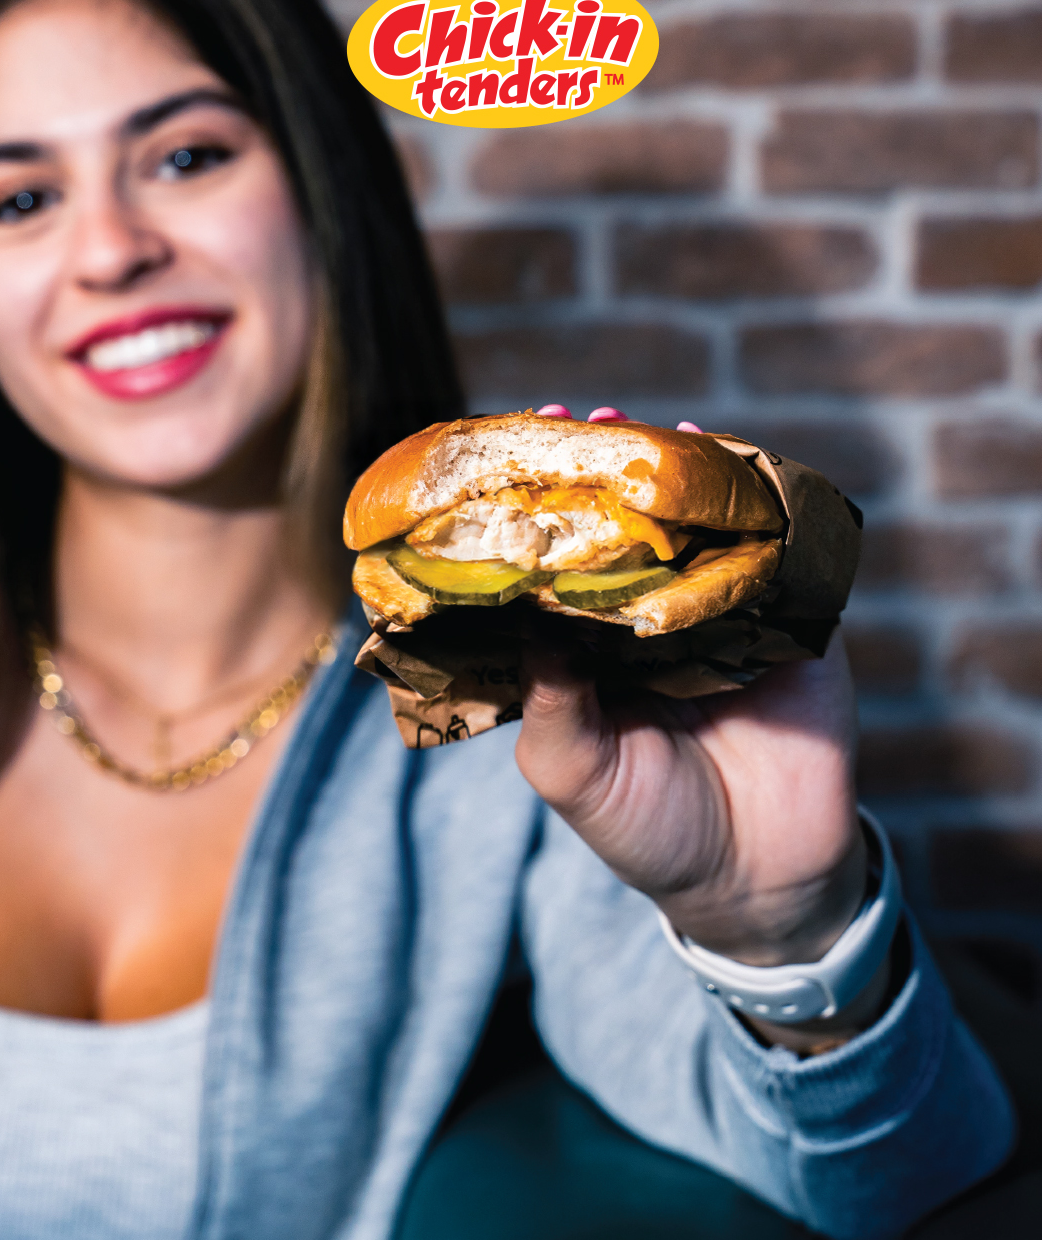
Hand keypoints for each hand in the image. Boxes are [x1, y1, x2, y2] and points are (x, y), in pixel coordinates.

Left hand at [518, 406, 875, 1044]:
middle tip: (583, 418)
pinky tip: (737, 468)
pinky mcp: (791, 628)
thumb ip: (548, 693)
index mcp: (589, 652)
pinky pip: (780, 556)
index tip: (510, 458)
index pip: (557, 564)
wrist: (756, 882)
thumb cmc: (648, 828)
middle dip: (608, 472)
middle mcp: (651, 624)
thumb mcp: (571, 768)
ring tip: (657, 428)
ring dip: (682, 475)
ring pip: (702, 529)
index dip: (536, 513)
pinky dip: (762, 510)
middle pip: (627, 529)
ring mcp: (723, 621)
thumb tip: (522, 601)